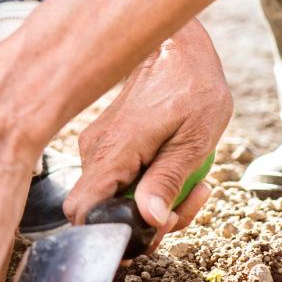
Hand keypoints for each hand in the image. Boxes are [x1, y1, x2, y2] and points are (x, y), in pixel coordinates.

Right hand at [62, 18, 229, 248]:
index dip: (111, 234)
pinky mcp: (109, 146)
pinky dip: (152, 185)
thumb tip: (150, 220)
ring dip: (158, 204)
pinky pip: (124, 181)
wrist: (177, 47)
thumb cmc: (190, 86)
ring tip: (198, 184)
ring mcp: (100, 148)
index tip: (153, 231)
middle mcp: (96, 152)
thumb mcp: (193, 138)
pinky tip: (183, 169)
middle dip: (150, 222)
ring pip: (118, 199)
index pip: (83, 211)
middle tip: (188, 204)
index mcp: (113, 152)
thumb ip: (167, 180)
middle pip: (106, 213)